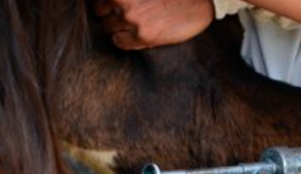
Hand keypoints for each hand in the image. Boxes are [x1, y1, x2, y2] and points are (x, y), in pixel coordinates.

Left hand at [92, 0, 215, 49]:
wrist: (200, 2)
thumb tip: (113, 4)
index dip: (107, 2)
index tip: (115, 5)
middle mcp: (123, 1)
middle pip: (100, 11)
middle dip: (110, 13)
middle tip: (125, 14)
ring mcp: (132, 19)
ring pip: (108, 27)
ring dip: (117, 27)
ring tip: (134, 25)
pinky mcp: (144, 35)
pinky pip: (119, 42)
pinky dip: (123, 40)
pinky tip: (135, 35)